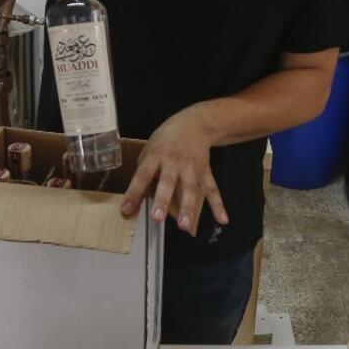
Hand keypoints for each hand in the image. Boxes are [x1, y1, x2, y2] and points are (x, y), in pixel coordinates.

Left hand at [121, 108, 229, 236]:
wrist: (196, 122)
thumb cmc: (167, 138)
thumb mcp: (150, 148)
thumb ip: (145, 169)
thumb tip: (137, 195)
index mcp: (155, 156)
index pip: (142, 176)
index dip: (133, 193)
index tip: (126, 210)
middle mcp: (173, 162)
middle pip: (167, 183)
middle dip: (162, 201)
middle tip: (157, 218)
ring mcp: (191, 167)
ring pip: (190, 189)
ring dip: (188, 208)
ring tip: (186, 226)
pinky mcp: (205, 170)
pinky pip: (211, 189)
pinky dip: (218, 204)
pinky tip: (223, 219)